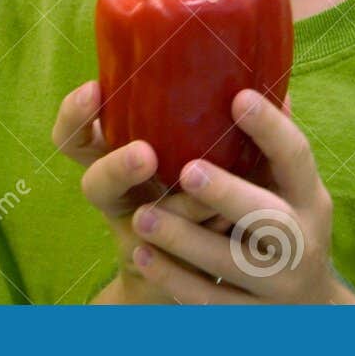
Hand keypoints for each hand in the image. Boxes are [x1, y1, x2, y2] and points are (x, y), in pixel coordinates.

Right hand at [52, 80, 224, 303]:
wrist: (208, 268)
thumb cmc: (208, 190)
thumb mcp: (209, 153)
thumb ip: (227, 127)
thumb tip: (279, 92)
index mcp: (119, 155)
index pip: (76, 135)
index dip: (75, 114)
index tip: (93, 88)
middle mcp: (121, 196)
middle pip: (94, 183)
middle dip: (116, 167)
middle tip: (145, 154)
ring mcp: (140, 236)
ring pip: (140, 228)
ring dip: (174, 211)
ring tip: (207, 203)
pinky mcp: (167, 268)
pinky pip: (177, 259)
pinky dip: (206, 239)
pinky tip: (229, 224)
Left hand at [127, 89, 354, 304]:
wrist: (311, 314)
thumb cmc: (289, 227)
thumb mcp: (292, 188)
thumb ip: (271, 142)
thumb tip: (257, 64)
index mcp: (310, 198)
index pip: (297, 158)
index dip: (272, 128)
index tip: (238, 95)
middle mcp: (300, 241)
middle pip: (268, 220)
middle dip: (228, 194)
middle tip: (184, 170)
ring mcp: (277, 286)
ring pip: (231, 266)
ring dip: (184, 240)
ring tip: (141, 216)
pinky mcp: (251, 319)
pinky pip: (209, 303)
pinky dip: (174, 280)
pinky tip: (140, 256)